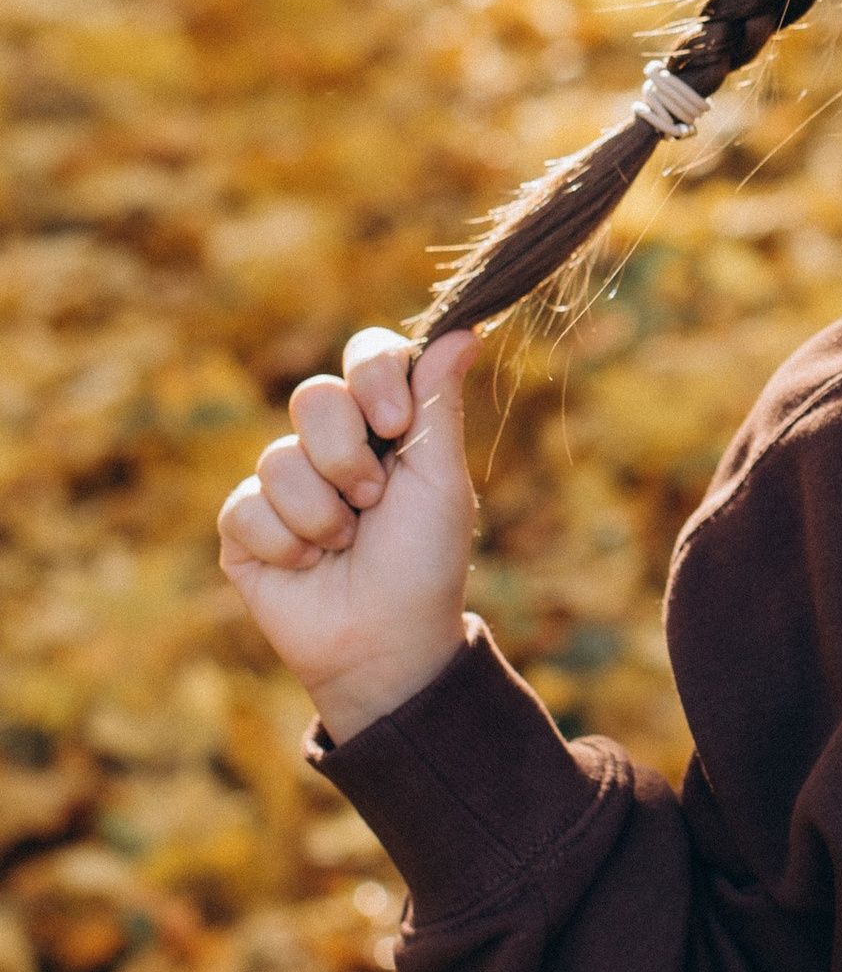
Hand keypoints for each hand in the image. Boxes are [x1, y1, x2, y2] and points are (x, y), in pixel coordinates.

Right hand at [217, 328, 478, 739]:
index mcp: (383, 425)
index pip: (366, 355)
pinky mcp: (244, 527)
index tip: (394, 422)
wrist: (387, 644)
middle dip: (346, 457)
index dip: (373, 376)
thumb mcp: (440, 480)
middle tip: (372, 502)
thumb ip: (438, 403)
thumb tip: (468, 327)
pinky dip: (287, 544)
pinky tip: (308, 568)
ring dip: (322, 514)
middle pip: (314, 398)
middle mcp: (329, 446)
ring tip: (344, 546)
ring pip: (279, 459)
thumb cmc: (424, 563)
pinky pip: (246, 507)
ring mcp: (282, 485)